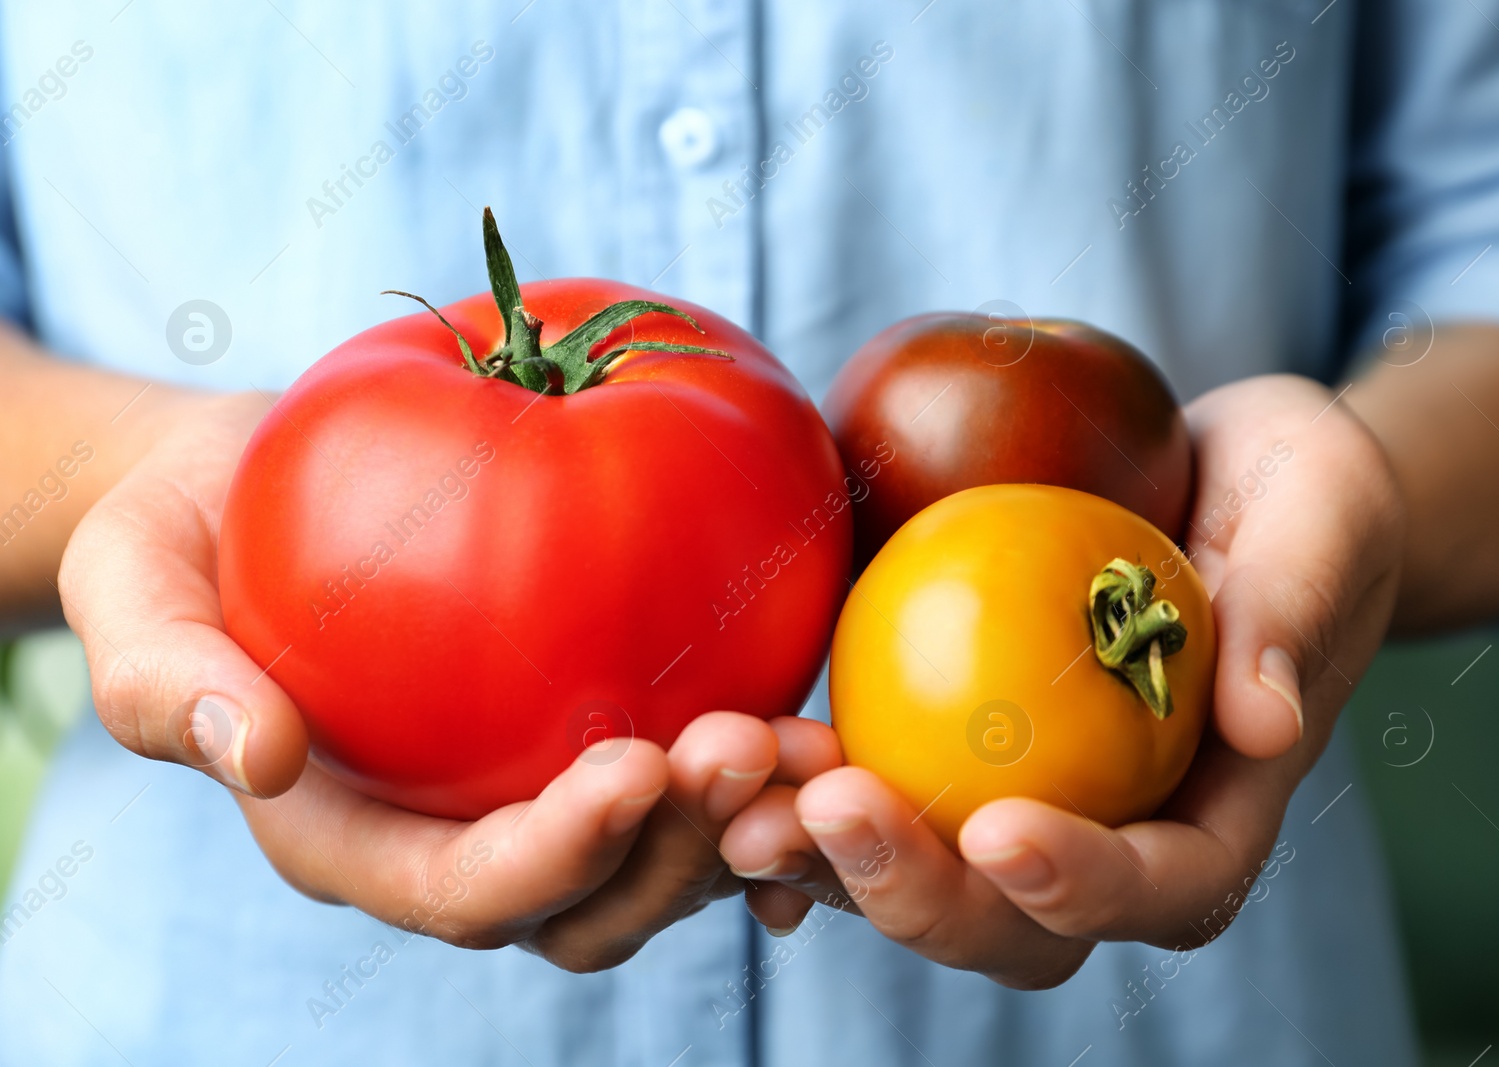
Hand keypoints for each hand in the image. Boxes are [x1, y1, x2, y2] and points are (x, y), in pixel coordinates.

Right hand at [56, 391, 807, 967]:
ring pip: (664, 859)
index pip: (466, 891)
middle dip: (678, 851)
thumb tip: (251, 754)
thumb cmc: (180, 542)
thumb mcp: (131, 589)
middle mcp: (461, 838)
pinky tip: (816, 719)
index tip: (634, 765)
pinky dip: (759, 774)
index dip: (556, 856)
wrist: (250, 494)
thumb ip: (165, 680)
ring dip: (746, 819)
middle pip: (591, 903)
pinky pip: (692, 781)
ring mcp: (534, 793)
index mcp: (357, 839)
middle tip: (747, 744)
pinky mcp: (592, 731)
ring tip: (810, 736)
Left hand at [721, 374, 1404, 987]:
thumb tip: (1265, 722)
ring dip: (820, 848)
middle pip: (1013, 922)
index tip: (1002, 829)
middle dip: (915, 892)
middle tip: (827, 809)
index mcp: (1218, 811)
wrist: (1222, 469)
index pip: (1164, 887)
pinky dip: (794, 780)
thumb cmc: (1298, 492)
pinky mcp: (946, 743)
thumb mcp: (1326, 512)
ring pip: (915, 870)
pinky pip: (867, 782)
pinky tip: (730, 745)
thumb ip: (1295, 609)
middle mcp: (1111, 832)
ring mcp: (1019, 795)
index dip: (1083, 887)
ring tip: (739, 782)